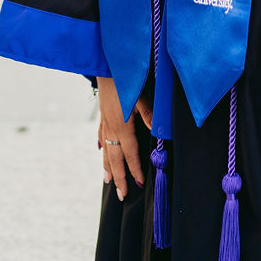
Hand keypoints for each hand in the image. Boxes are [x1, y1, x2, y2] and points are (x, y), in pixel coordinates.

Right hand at [96, 77, 151, 199]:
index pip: (130, 154)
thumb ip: (150, 114)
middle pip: (115, 158)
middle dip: (119, 177)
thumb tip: (158, 133)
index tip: (138, 185)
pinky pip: (102, 135)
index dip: (134, 170)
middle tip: (121, 195)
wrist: (106, 65)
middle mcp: (112, 127)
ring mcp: (105, 121)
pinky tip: (101, 150)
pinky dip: (102, 146)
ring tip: (108, 181)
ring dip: (107, 167)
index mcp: (122, 126)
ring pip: (106, 149)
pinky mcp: (103, 113)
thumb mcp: (140, 96)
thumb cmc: (125, 79)